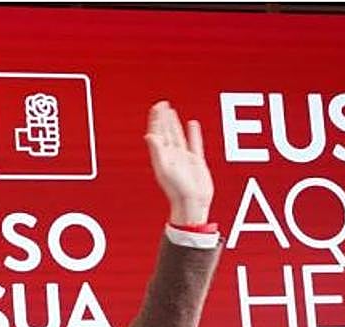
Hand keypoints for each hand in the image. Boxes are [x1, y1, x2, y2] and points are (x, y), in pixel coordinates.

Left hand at [144, 101, 213, 225]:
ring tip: (171, 111)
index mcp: (163, 157)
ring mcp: (183, 158)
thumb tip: (149, 135)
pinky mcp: (195, 161)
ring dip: (173, 124)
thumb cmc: (178, 190)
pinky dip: (193, 133)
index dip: (156, 120)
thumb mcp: (165, 169)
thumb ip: (158, 151)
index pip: (157, 134)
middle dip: (163, 118)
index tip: (156, 107)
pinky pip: (194, 143)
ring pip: (177, 136)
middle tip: (161, 104)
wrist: (193, 203)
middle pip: (165, 132)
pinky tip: (192, 124)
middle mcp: (171, 156)